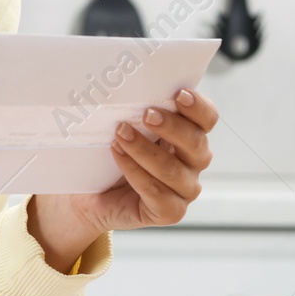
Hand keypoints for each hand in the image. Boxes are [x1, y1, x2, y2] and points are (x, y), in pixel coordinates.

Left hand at [27, 88, 218, 271]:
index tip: (179, 94)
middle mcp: (193, 162)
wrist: (87, 194)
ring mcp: (185, 189)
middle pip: (196, 143)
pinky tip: (117, 155)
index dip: (198, 106)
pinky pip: (157, 192)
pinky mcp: (170, 211)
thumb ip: (134, 109)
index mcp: (190, 135)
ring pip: (173, 169)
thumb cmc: (108, 153)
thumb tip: (126, 83)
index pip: (207, 118)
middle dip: (171, 126)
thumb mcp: (123, 125)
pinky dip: (135, 171)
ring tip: (120, 133)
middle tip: (146, 114)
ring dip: (145, 149)